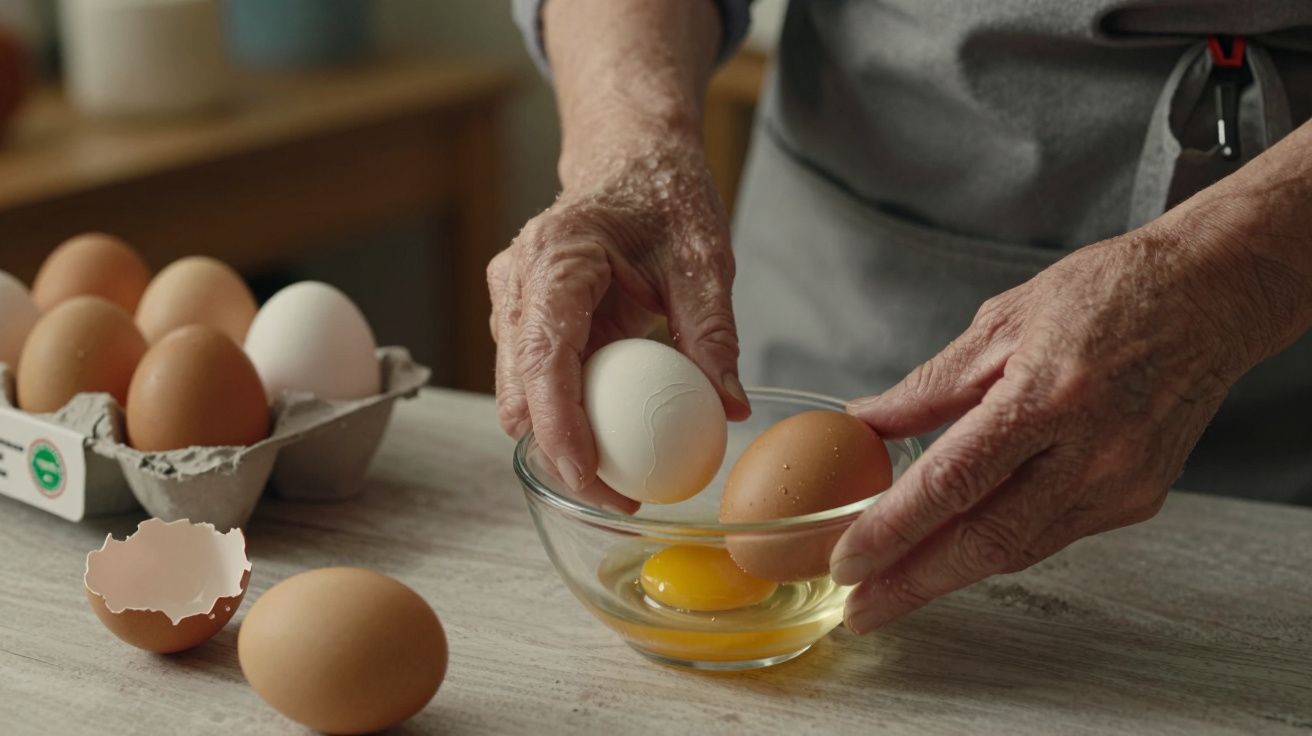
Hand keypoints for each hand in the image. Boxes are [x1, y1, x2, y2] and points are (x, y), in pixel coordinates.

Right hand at [488, 136, 750, 510]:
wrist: (630, 158)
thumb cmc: (665, 195)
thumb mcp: (704, 258)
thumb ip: (713, 333)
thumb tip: (728, 407)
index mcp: (556, 258)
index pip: (544, 358)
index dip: (560, 429)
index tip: (591, 480)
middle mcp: (517, 281)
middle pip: (519, 390)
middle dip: (558, 453)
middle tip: (620, 498)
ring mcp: (511, 301)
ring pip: (519, 394)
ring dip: (559, 441)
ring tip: (622, 480)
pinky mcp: (522, 319)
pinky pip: (535, 382)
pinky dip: (565, 416)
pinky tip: (612, 438)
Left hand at [829, 223, 1282, 632]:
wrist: (1209, 298)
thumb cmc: (1106, 294)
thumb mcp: (1002, 321)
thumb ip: (929, 386)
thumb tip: (865, 423)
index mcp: (1048, 397)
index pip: (953, 481)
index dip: (894, 529)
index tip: (847, 560)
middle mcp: (1090, 452)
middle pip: (987, 541)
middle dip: (913, 584)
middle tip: (858, 611)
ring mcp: (1120, 483)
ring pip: (1019, 549)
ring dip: (949, 576)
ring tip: (891, 590)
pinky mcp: (1137, 499)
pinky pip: (1051, 534)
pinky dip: (997, 546)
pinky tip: (956, 550)